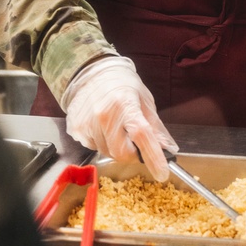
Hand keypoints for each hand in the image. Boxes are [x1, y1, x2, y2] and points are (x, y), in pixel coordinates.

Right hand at [61, 56, 177, 180]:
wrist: (92, 72)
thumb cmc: (121, 84)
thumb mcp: (144, 100)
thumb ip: (155, 127)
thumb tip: (168, 149)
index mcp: (125, 104)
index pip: (141, 135)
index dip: (153, 156)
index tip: (162, 173)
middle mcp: (104, 115)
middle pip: (122, 153)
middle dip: (133, 154)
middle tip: (135, 142)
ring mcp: (88, 123)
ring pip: (107, 153)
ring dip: (116, 147)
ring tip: (115, 127)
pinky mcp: (76, 129)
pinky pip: (94, 147)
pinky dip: (102, 142)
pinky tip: (102, 126)